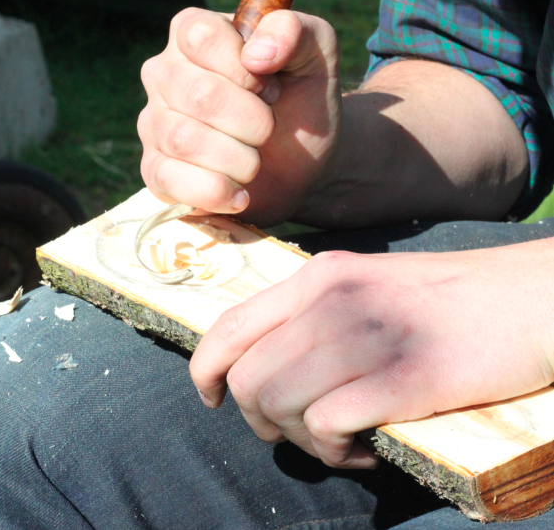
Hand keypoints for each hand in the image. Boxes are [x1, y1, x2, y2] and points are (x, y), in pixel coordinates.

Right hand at [138, 7, 341, 226]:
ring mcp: (154, 124)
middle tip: (270, 128)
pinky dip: (215, 191)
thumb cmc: (302, 101)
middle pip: (198, 95)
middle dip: (253, 121)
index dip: (246, 70)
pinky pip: (169, 180)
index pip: (201, 37)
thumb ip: (294, 31)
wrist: (304, 163)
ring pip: (184, 140)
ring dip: (240, 159)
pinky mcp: (156, 170)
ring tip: (257, 160)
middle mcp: (163, 74)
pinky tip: (241, 194)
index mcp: (193, 34)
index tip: (273, 88)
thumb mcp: (316, 55)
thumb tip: (257, 54)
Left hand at [190, 242, 553, 468]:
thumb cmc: (446, 300)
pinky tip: (363, 448)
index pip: (230, 326)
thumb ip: (313, 316)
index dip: (205, 370)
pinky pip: (327, 425)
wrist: (527, 298)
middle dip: (261, 421)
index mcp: (319, 277)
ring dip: (300, 441)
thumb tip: (268, 370)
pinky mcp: (405, 378)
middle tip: (301, 432)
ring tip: (338, 443)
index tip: (213, 399)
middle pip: (249, 379)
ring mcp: (367, 336)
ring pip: (280, 404)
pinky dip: (334, 450)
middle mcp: (333, 301)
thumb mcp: (366, 287)